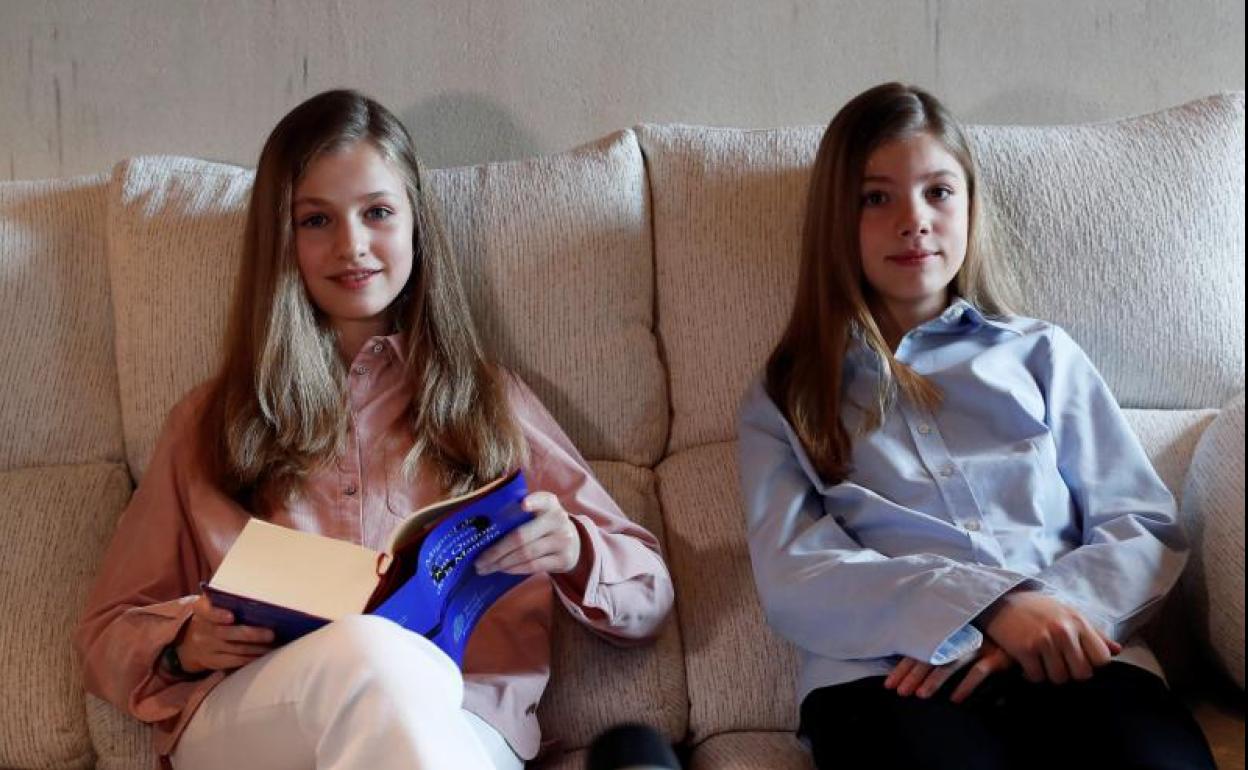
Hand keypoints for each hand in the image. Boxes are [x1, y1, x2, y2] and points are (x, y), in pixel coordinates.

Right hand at [175, 594, 274, 673]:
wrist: (191, 641)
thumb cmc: (214, 615)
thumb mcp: (214, 603)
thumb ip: (229, 598)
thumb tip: (260, 595)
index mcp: (201, 609)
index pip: (207, 610)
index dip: (218, 614)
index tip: (231, 616)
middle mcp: (202, 629)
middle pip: (226, 633)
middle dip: (251, 634)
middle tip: (271, 634)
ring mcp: (206, 647)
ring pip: (235, 649)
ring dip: (256, 648)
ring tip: (273, 644)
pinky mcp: (213, 661)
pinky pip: (234, 661)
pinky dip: (251, 658)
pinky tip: (263, 654)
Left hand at [474, 491, 584, 575]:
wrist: (574, 544)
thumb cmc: (544, 526)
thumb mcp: (540, 513)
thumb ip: (520, 513)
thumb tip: (484, 528)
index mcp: (550, 504)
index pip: (543, 499)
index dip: (534, 501)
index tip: (522, 505)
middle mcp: (558, 520)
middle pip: (522, 536)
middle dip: (496, 550)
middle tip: (478, 561)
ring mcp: (562, 541)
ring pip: (526, 554)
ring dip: (502, 563)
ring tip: (486, 568)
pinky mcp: (563, 559)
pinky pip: (533, 566)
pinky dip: (515, 569)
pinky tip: (503, 569)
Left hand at [883, 640, 1011, 700]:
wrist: (1027, 632)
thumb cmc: (990, 642)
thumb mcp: (963, 644)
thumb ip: (942, 655)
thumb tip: (914, 675)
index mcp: (949, 633)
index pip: (920, 649)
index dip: (903, 667)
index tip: (890, 685)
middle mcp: (961, 637)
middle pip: (930, 655)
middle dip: (912, 675)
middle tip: (900, 692)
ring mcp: (980, 644)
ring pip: (951, 662)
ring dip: (935, 680)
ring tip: (921, 695)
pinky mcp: (998, 656)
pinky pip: (980, 671)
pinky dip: (967, 685)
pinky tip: (956, 700)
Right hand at [979, 590, 1120, 684]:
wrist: (1001, 598)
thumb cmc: (1038, 608)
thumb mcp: (1069, 613)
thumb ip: (1094, 633)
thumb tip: (1118, 650)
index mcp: (1078, 622)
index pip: (1102, 659)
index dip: (1092, 665)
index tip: (1080, 661)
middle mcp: (1063, 631)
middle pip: (1082, 673)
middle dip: (1071, 673)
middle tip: (1059, 665)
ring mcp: (1043, 640)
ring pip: (1059, 678)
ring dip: (1050, 674)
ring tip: (1043, 663)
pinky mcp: (1024, 649)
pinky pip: (1037, 676)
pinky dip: (1032, 674)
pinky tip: (1028, 663)